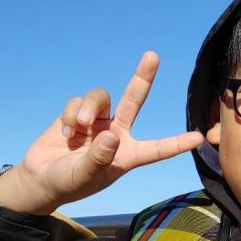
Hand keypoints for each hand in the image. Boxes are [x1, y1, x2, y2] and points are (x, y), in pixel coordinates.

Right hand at [0, 52, 204, 212]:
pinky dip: (70, 114)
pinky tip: (65, 132)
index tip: (199, 138)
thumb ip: (98, 159)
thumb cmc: (68, 184)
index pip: (156, 149)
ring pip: (100, 97)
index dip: (176, 143)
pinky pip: (78, 102)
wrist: (41, 179)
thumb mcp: (84, 176)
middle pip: (134, 99)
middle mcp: (116, 134)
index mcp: (126, 156)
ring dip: (87, 108)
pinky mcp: (78, 114)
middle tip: (153, 55)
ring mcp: (97, 122)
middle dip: (143, 77)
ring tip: (78, 127)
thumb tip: (111, 135)